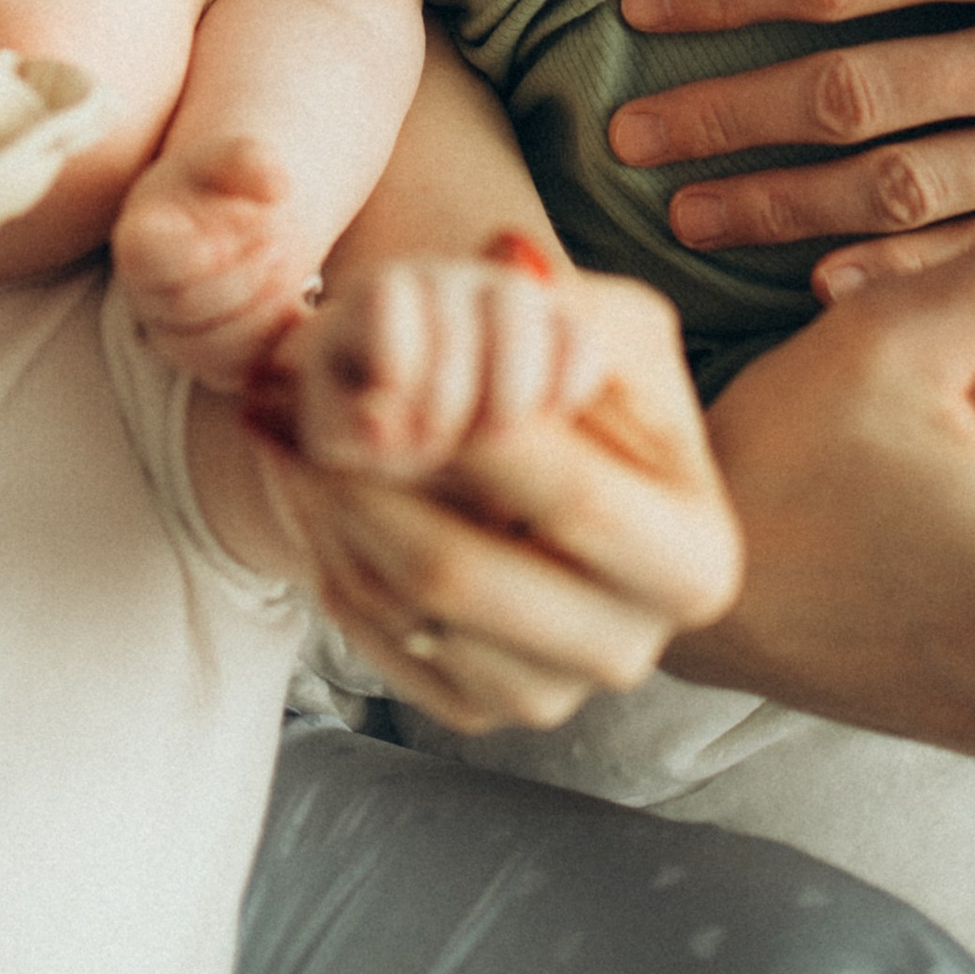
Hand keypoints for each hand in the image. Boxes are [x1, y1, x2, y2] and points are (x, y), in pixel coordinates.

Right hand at [115, 134, 324, 384]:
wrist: (238, 221)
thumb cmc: (225, 185)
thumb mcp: (232, 156)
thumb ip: (248, 158)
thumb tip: (278, 185)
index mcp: (140, 241)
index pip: (148, 261)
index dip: (197, 252)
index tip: (249, 226)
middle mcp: (147, 297)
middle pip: (183, 308)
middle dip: (242, 278)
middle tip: (280, 245)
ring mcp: (177, 335)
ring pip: (209, 350)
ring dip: (260, 314)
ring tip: (289, 273)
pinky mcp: (212, 362)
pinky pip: (239, 372)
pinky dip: (274, 344)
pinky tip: (296, 306)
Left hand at [243, 251, 742, 733]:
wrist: (530, 459)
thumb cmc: (575, 376)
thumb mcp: (599, 320)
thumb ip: (564, 300)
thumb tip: (514, 266)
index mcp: (694, 557)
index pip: (572, 498)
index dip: (477, 427)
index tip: (398, 363)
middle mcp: (632, 644)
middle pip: (463, 574)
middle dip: (367, 479)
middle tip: (289, 403)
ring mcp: (550, 692)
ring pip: (403, 607)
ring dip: (328, 509)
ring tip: (280, 426)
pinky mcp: (475, 707)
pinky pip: (375, 636)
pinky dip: (326, 550)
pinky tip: (306, 478)